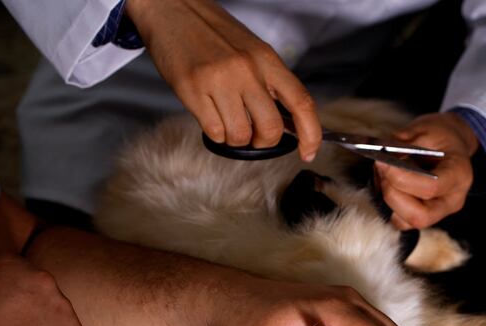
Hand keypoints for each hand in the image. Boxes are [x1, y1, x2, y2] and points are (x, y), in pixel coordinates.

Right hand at [125, 0, 321, 160]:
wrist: (174, 10)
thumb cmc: (214, 35)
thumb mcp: (253, 53)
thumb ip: (271, 85)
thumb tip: (289, 124)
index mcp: (267, 60)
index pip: (302, 103)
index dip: (311, 134)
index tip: (308, 152)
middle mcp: (247, 70)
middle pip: (270, 128)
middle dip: (264, 142)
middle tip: (254, 136)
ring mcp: (219, 80)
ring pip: (240, 135)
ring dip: (235, 139)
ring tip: (228, 120)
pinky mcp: (192, 89)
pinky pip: (214, 131)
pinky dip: (215, 133)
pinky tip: (211, 115)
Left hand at [375, 112, 478, 228]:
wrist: (451, 144)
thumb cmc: (440, 135)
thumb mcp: (424, 129)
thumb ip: (402, 144)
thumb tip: (380, 156)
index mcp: (459, 174)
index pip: (431, 188)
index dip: (402, 178)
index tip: (384, 162)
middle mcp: (452, 200)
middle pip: (419, 216)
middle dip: (393, 194)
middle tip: (383, 170)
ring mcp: (439, 212)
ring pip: (407, 222)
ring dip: (388, 200)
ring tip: (385, 175)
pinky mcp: (424, 216)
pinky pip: (400, 221)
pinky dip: (388, 205)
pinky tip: (388, 184)